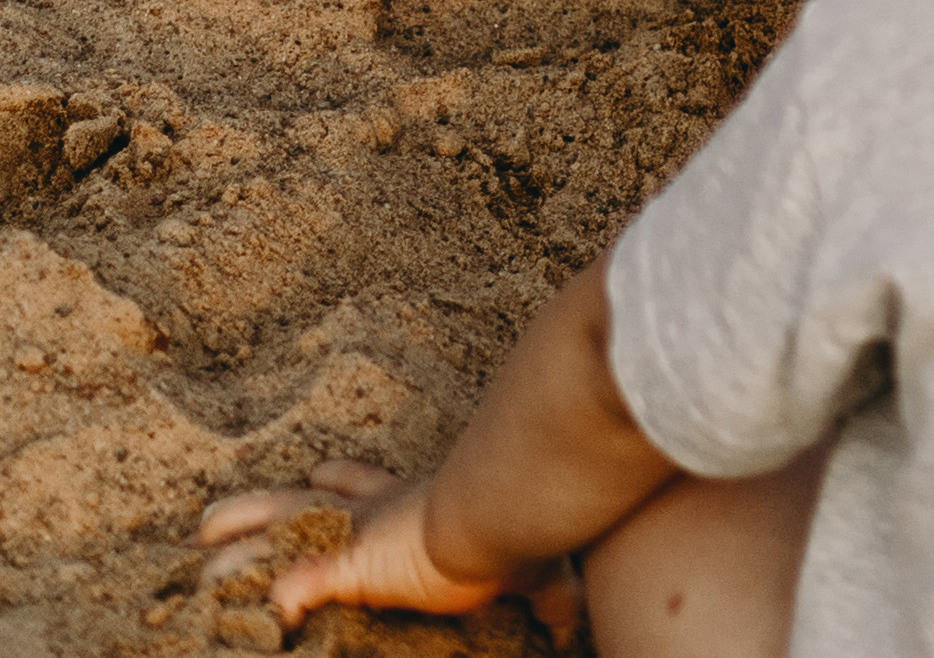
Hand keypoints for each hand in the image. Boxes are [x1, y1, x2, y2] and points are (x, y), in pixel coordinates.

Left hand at [198, 460, 581, 645]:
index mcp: (408, 503)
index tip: (318, 472)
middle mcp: (373, 509)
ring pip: (276, 531)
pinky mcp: (350, 563)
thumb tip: (572, 628)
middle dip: (256, 508)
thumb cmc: (514, 532)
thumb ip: (549, 597)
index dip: (339, 479)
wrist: (498, 513)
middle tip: (211, 519)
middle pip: (298, 503)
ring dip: (235, 543)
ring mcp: (356, 531)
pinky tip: (227, 599)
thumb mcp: (531, 568)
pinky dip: (263, 589)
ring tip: (194, 546)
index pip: (364, 484)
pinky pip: (289, 580)